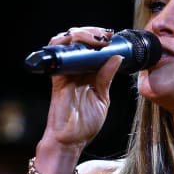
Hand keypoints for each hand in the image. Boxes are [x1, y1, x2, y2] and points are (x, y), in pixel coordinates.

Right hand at [40, 26, 122, 151]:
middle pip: (78, 41)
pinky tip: (81, 43)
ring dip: (81, 35)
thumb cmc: (85, 123)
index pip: (91, 48)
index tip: (113, 37)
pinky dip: (66, 44)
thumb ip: (106, 78)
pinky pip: (56, 55)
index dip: (100, 38)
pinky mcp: (57, 78)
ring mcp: (65, 73)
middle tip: (106, 35)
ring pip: (66, 42)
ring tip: (97, 38)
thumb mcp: (102, 98)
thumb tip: (116, 57)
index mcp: (87, 74)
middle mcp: (75, 70)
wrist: (71, 141)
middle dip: (92, 32)